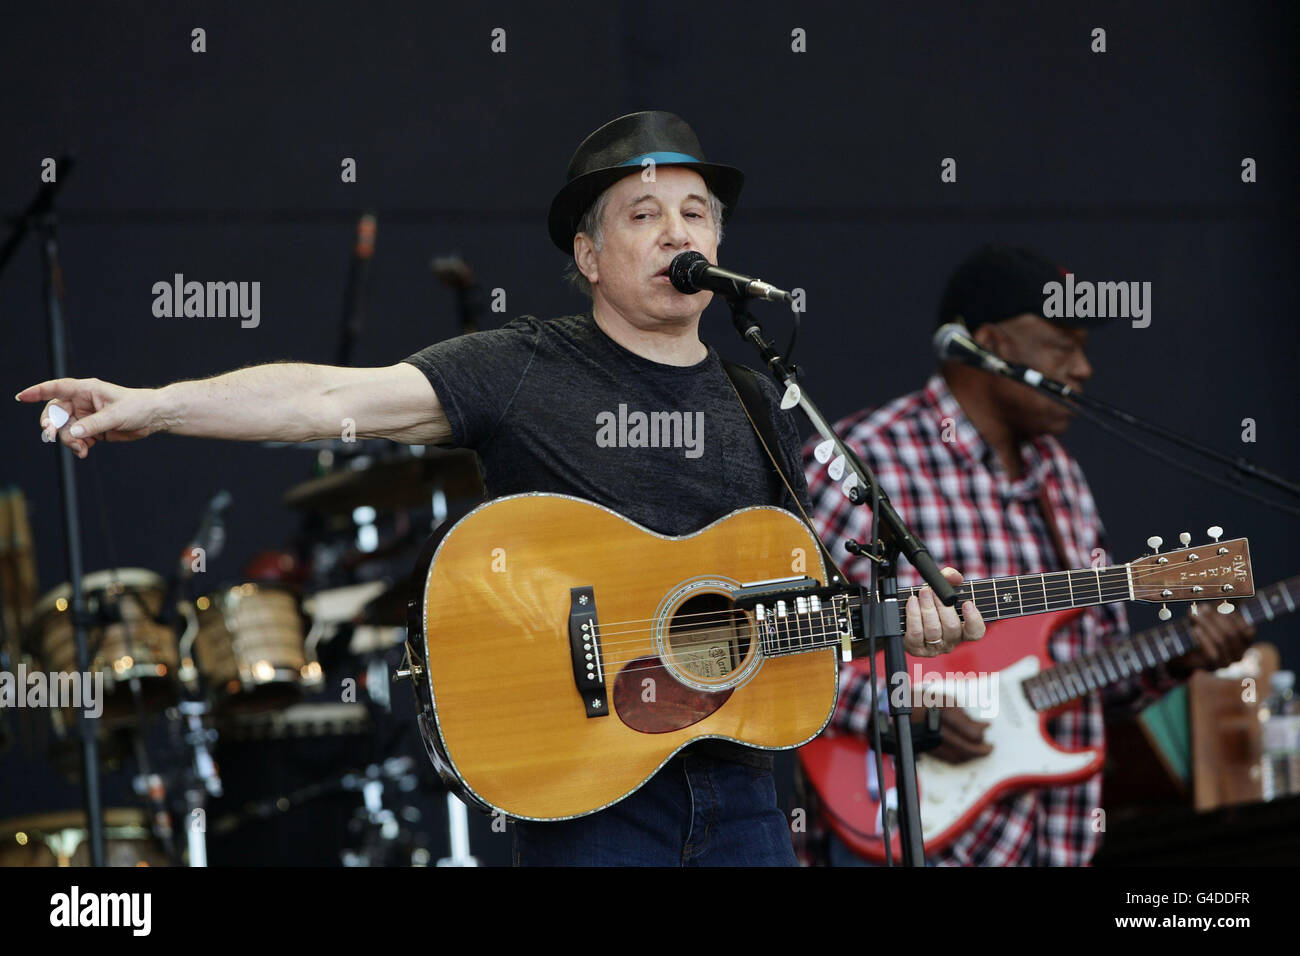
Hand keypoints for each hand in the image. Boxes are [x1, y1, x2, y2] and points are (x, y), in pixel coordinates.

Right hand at [16, 378, 160, 458]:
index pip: (56, 388)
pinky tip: (84, 452)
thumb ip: (93, 424)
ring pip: (65, 429)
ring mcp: (85, 416)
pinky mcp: (91, 430)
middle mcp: (82, 402)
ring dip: (68, 441)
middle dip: (52, 425)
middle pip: (55, 413)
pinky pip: (76, 439)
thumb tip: (73, 432)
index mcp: (86, 390)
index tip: (21, 397)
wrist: (153, 418)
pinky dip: (77, 446)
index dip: (37, 391)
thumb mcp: (116, 415)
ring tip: (81, 450)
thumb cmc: (137, 407)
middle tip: (51, 435)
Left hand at [903, 567, 984, 657]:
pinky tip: (912, 602)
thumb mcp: (941, 587)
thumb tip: (954, 577)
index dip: (974, 619)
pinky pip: (916, 634)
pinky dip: (913, 615)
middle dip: (941, 606)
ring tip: (922, 593)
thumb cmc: (929, 602)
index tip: (967, 604)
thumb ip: (950, 578)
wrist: (904, 614)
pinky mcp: (916, 649)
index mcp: (962, 630)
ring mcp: (934, 648)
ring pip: (933, 630)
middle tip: (931, 590)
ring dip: (926, 608)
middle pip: (951, 628)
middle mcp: (950, 642)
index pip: (975, 632)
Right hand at [912, 702, 993, 762]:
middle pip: (964, 747)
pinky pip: (946, 758)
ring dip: (969, 756)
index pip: (970, 732)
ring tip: (979, 751)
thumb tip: (984, 727)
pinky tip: (964, 753)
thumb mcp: (947, 700)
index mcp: (944, 713)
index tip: (987, 733)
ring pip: (955, 756)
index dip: (981, 736)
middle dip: (979, 751)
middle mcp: (936, 728)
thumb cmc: (925, 700)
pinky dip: (958, 757)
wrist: (899, 707)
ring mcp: (930, 740)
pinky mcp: (925, 748)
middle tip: (989, 748)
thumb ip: (966, 716)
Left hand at [1168, 603, 1255, 678]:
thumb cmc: (1204, 630)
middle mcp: (1240, 653)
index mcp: (1245, 641)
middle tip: (1201, 607)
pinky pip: (1212, 653)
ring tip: (1194, 614)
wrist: (1186, 652)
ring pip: (1221, 641)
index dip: (1232, 616)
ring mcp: (1228, 662)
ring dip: (1207, 625)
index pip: (1245, 629)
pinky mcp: (1213, 667)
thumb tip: (1236, 587)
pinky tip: (1195, 629)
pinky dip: (1203, 639)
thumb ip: (1227, 603)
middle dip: (1216, 618)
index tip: (1218, 604)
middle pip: (1231, 633)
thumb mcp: (1215, 615)